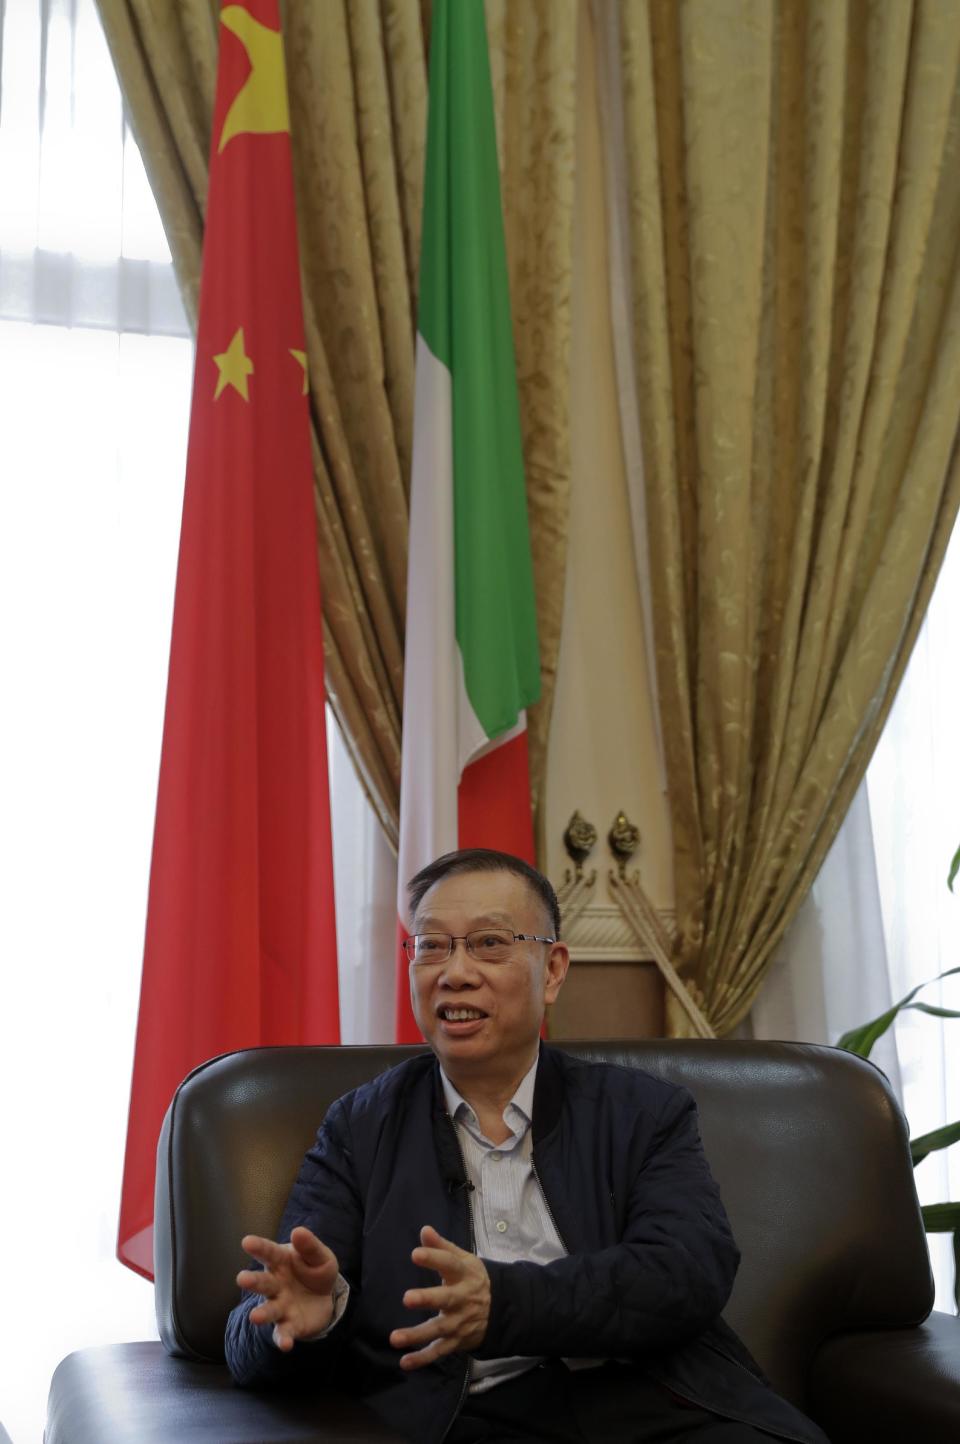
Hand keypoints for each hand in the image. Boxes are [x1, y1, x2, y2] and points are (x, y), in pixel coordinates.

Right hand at [237, 1226, 339, 1350]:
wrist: (325, 1298)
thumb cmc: (315, 1271)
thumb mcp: (320, 1256)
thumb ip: (310, 1246)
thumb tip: (298, 1231)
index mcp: (281, 1262)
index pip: (269, 1253)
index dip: (259, 1247)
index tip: (247, 1241)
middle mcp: (276, 1285)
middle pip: (263, 1282)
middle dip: (253, 1281)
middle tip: (241, 1279)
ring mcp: (281, 1305)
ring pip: (269, 1310)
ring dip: (262, 1314)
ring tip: (255, 1317)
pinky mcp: (290, 1325)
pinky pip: (285, 1332)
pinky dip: (283, 1339)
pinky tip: (285, 1345)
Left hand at [389, 1225, 490, 1369]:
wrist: (501, 1309)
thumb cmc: (472, 1279)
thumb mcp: (463, 1259)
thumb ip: (442, 1247)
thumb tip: (424, 1230)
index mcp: (464, 1274)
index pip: (449, 1264)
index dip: (434, 1258)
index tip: (416, 1253)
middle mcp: (462, 1299)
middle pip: (446, 1299)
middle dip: (427, 1299)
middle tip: (407, 1298)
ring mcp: (460, 1322)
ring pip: (438, 1329)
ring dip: (417, 1335)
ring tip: (394, 1338)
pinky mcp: (456, 1341)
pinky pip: (438, 1351)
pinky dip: (422, 1359)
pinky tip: (404, 1362)